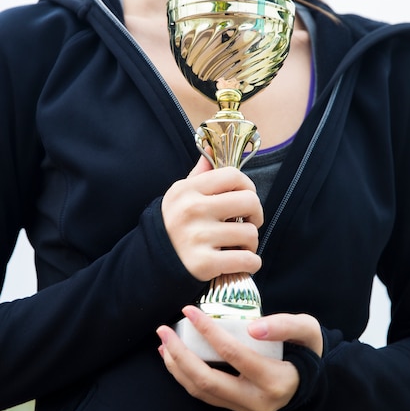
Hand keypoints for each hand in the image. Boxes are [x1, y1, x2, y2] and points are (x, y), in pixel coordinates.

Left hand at [156, 306, 322, 410]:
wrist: (315, 380)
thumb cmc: (308, 349)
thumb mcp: (306, 330)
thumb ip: (284, 325)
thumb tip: (252, 327)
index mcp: (276, 381)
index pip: (234, 355)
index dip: (208, 332)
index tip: (189, 310)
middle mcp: (258, 401)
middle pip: (208, 381)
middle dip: (180, 354)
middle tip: (164, 329)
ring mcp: (245, 409)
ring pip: (202, 392)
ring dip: (177, 366)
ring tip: (163, 342)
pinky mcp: (236, 407)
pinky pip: (204, 394)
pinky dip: (185, 376)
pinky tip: (173, 357)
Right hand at [161, 156, 262, 281]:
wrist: (151, 263)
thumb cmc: (173, 226)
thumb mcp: (179, 196)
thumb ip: (199, 174)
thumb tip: (211, 145)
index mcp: (188, 190)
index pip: (234, 176)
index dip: (248, 187)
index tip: (246, 200)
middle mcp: (192, 210)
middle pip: (250, 201)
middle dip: (257, 215)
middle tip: (248, 223)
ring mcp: (198, 237)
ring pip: (250, 233)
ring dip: (252, 243)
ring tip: (239, 246)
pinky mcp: (204, 264)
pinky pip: (247, 260)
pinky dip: (251, 263)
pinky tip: (243, 262)